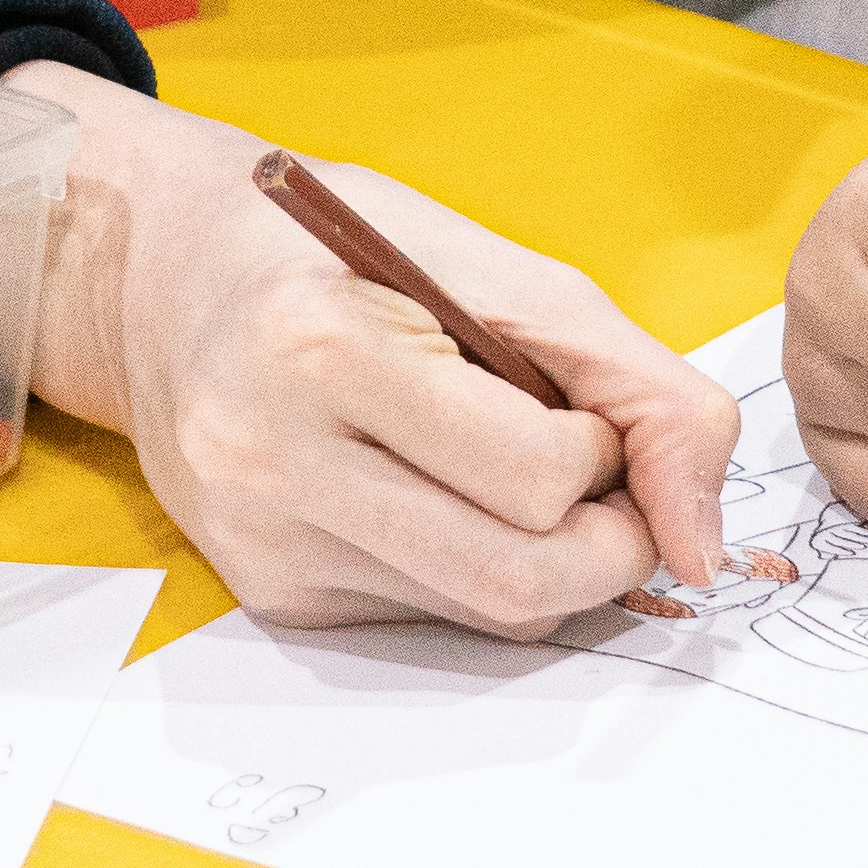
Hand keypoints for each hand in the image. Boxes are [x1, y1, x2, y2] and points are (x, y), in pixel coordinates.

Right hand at [65, 123, 729, 630]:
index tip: (587, 412)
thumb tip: (709, 547)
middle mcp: (274, 462)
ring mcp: (263, 544)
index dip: (607, 456)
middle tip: (597, 477)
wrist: (158, 274)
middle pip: (520, 580)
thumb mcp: (498, 268)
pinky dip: (476, 567)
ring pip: (489, 617)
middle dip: (608, 544)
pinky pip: (432, 620)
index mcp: (324, 351)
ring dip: (549, 558)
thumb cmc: (337, 246)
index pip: (539, 477)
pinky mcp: (268, 595)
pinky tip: (434, 490)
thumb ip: (637, 387)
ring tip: (508, 467)